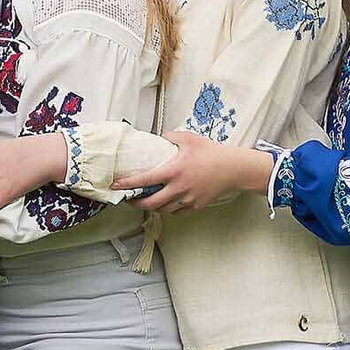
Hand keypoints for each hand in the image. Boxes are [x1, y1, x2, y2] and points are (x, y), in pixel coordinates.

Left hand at [115, 129, 272, 211]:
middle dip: (135, 203)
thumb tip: (160, 138)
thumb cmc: (212, 153)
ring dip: (152, 207)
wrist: (234, 169)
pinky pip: (176, 212)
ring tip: (146, 201)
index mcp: (174, 171)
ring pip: (162, 210)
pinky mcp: (195, 206)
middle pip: (149, 203)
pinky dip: (168, 209)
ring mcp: (187, 200)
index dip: (127, 184)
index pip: (144, 180)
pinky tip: (166, 203)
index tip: (115, 185)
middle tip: (129, 199)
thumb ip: (171, 137)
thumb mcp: (189, 139)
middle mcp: (178, 188)